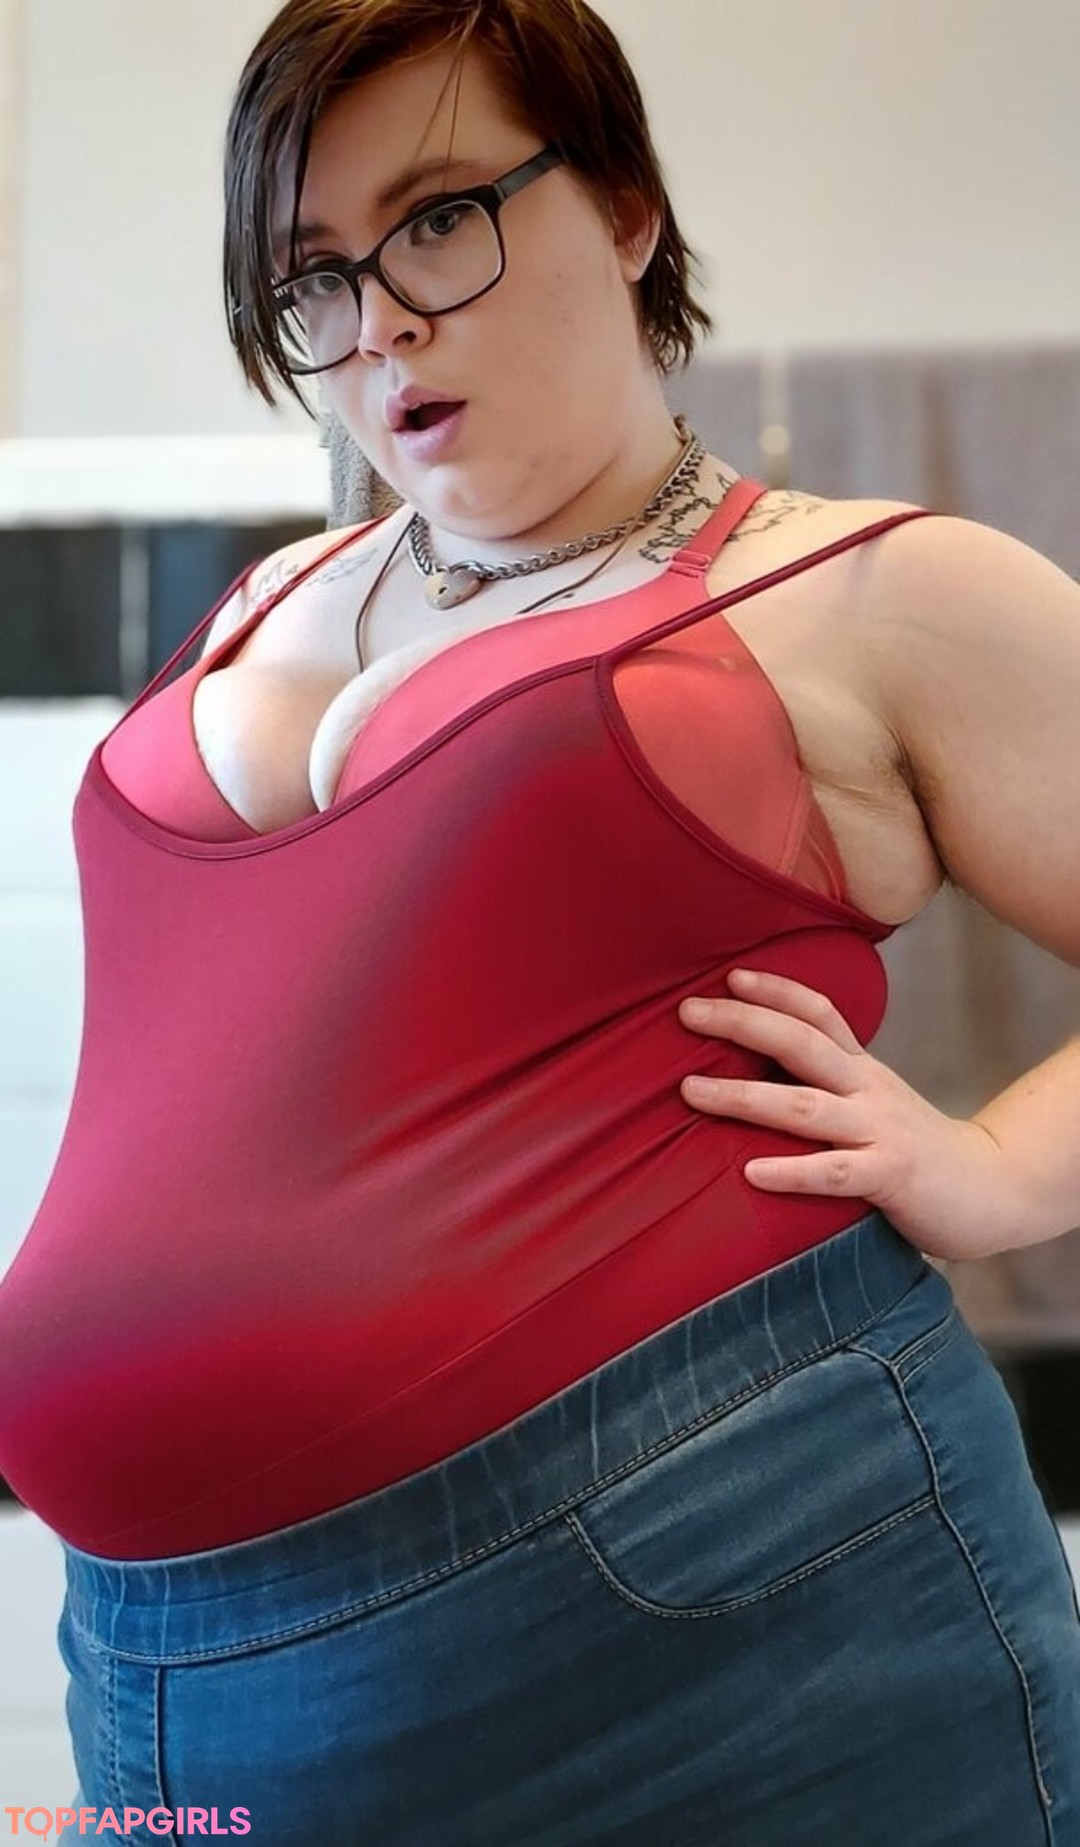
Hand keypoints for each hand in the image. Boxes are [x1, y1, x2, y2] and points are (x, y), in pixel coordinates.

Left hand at [678, 967, 1025, 1260]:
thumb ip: (827, 1087)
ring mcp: (879, 1131)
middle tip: (688, 1012)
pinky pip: (834, 1173)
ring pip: (804, 1107)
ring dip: (744, 1096)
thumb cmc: (914, 1150)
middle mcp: (867, 1089)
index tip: (730, 976)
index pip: (819, 1014)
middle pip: (800, 1044)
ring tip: (692, 1091)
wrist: (993, 1190)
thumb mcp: (872, 1103)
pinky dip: (791, 1171)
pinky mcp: (891, 1177)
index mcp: (861, 1070)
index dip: (776, 990)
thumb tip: (755, 1075)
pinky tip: (750, 1171)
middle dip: (741, 1024)